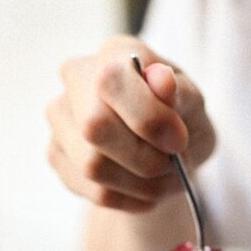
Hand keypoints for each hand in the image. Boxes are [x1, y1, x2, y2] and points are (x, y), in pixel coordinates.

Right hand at [47, 36, 214, 210]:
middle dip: (145, 159)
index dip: (148, 118)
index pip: (111, 81)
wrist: (166, 149)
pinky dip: (131, 198)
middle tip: (174, 166)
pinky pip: (94, 191)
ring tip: (167, 181)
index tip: (178, 140)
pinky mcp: (57, 154)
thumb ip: (181, 94)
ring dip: (142, 185)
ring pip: (92, 166)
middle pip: (95, 128)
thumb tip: (161, 79)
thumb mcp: (194, 105)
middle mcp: (76, 78)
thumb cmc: (182, 117)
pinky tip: (148, 190)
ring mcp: (60, 118)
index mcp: (114, 52)